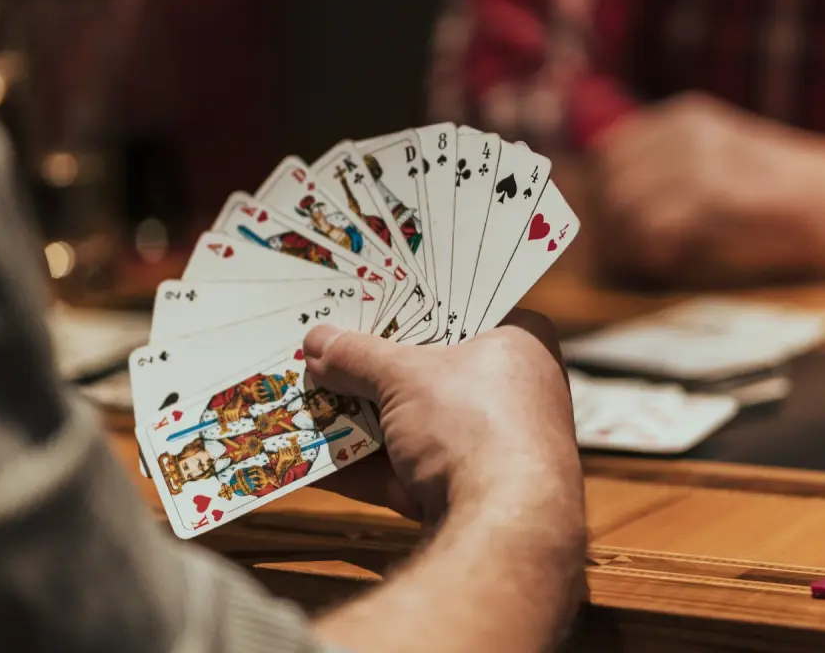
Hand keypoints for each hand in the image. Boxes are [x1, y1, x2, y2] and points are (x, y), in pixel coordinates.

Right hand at [301, 309, 581, 525]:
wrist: (503, 529)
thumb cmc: (474, 425)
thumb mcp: (406, 377)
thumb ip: (359, 358)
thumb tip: (317, 341)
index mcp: (520, 343)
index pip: (465, 308)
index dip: (415, 303)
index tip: (368, 296)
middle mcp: (514, 392)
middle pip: (432, 369)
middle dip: (374, 367)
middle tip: (325, 345)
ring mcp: (491, 447)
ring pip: (413, 423)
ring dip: (359, 418)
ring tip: (304, 395)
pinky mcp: (466, 494)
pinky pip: (406, 470)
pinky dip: (362, 465)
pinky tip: (306, 456)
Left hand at [592, 92, 824, 281]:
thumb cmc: (786, 195)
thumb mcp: (721, 161)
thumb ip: (668, 170)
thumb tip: (606, 201)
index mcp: (682, 116)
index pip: (607, 153)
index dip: (605, 195)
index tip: (617, 227)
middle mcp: (684, 130)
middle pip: (608, 181)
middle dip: (612, 223)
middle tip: (636, 251)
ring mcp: (697, 159)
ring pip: (623, 208)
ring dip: (631, 243)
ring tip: (660, 257)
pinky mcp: (713, 194)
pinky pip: (650, 230)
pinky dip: (654, 254)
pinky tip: (676, 260)